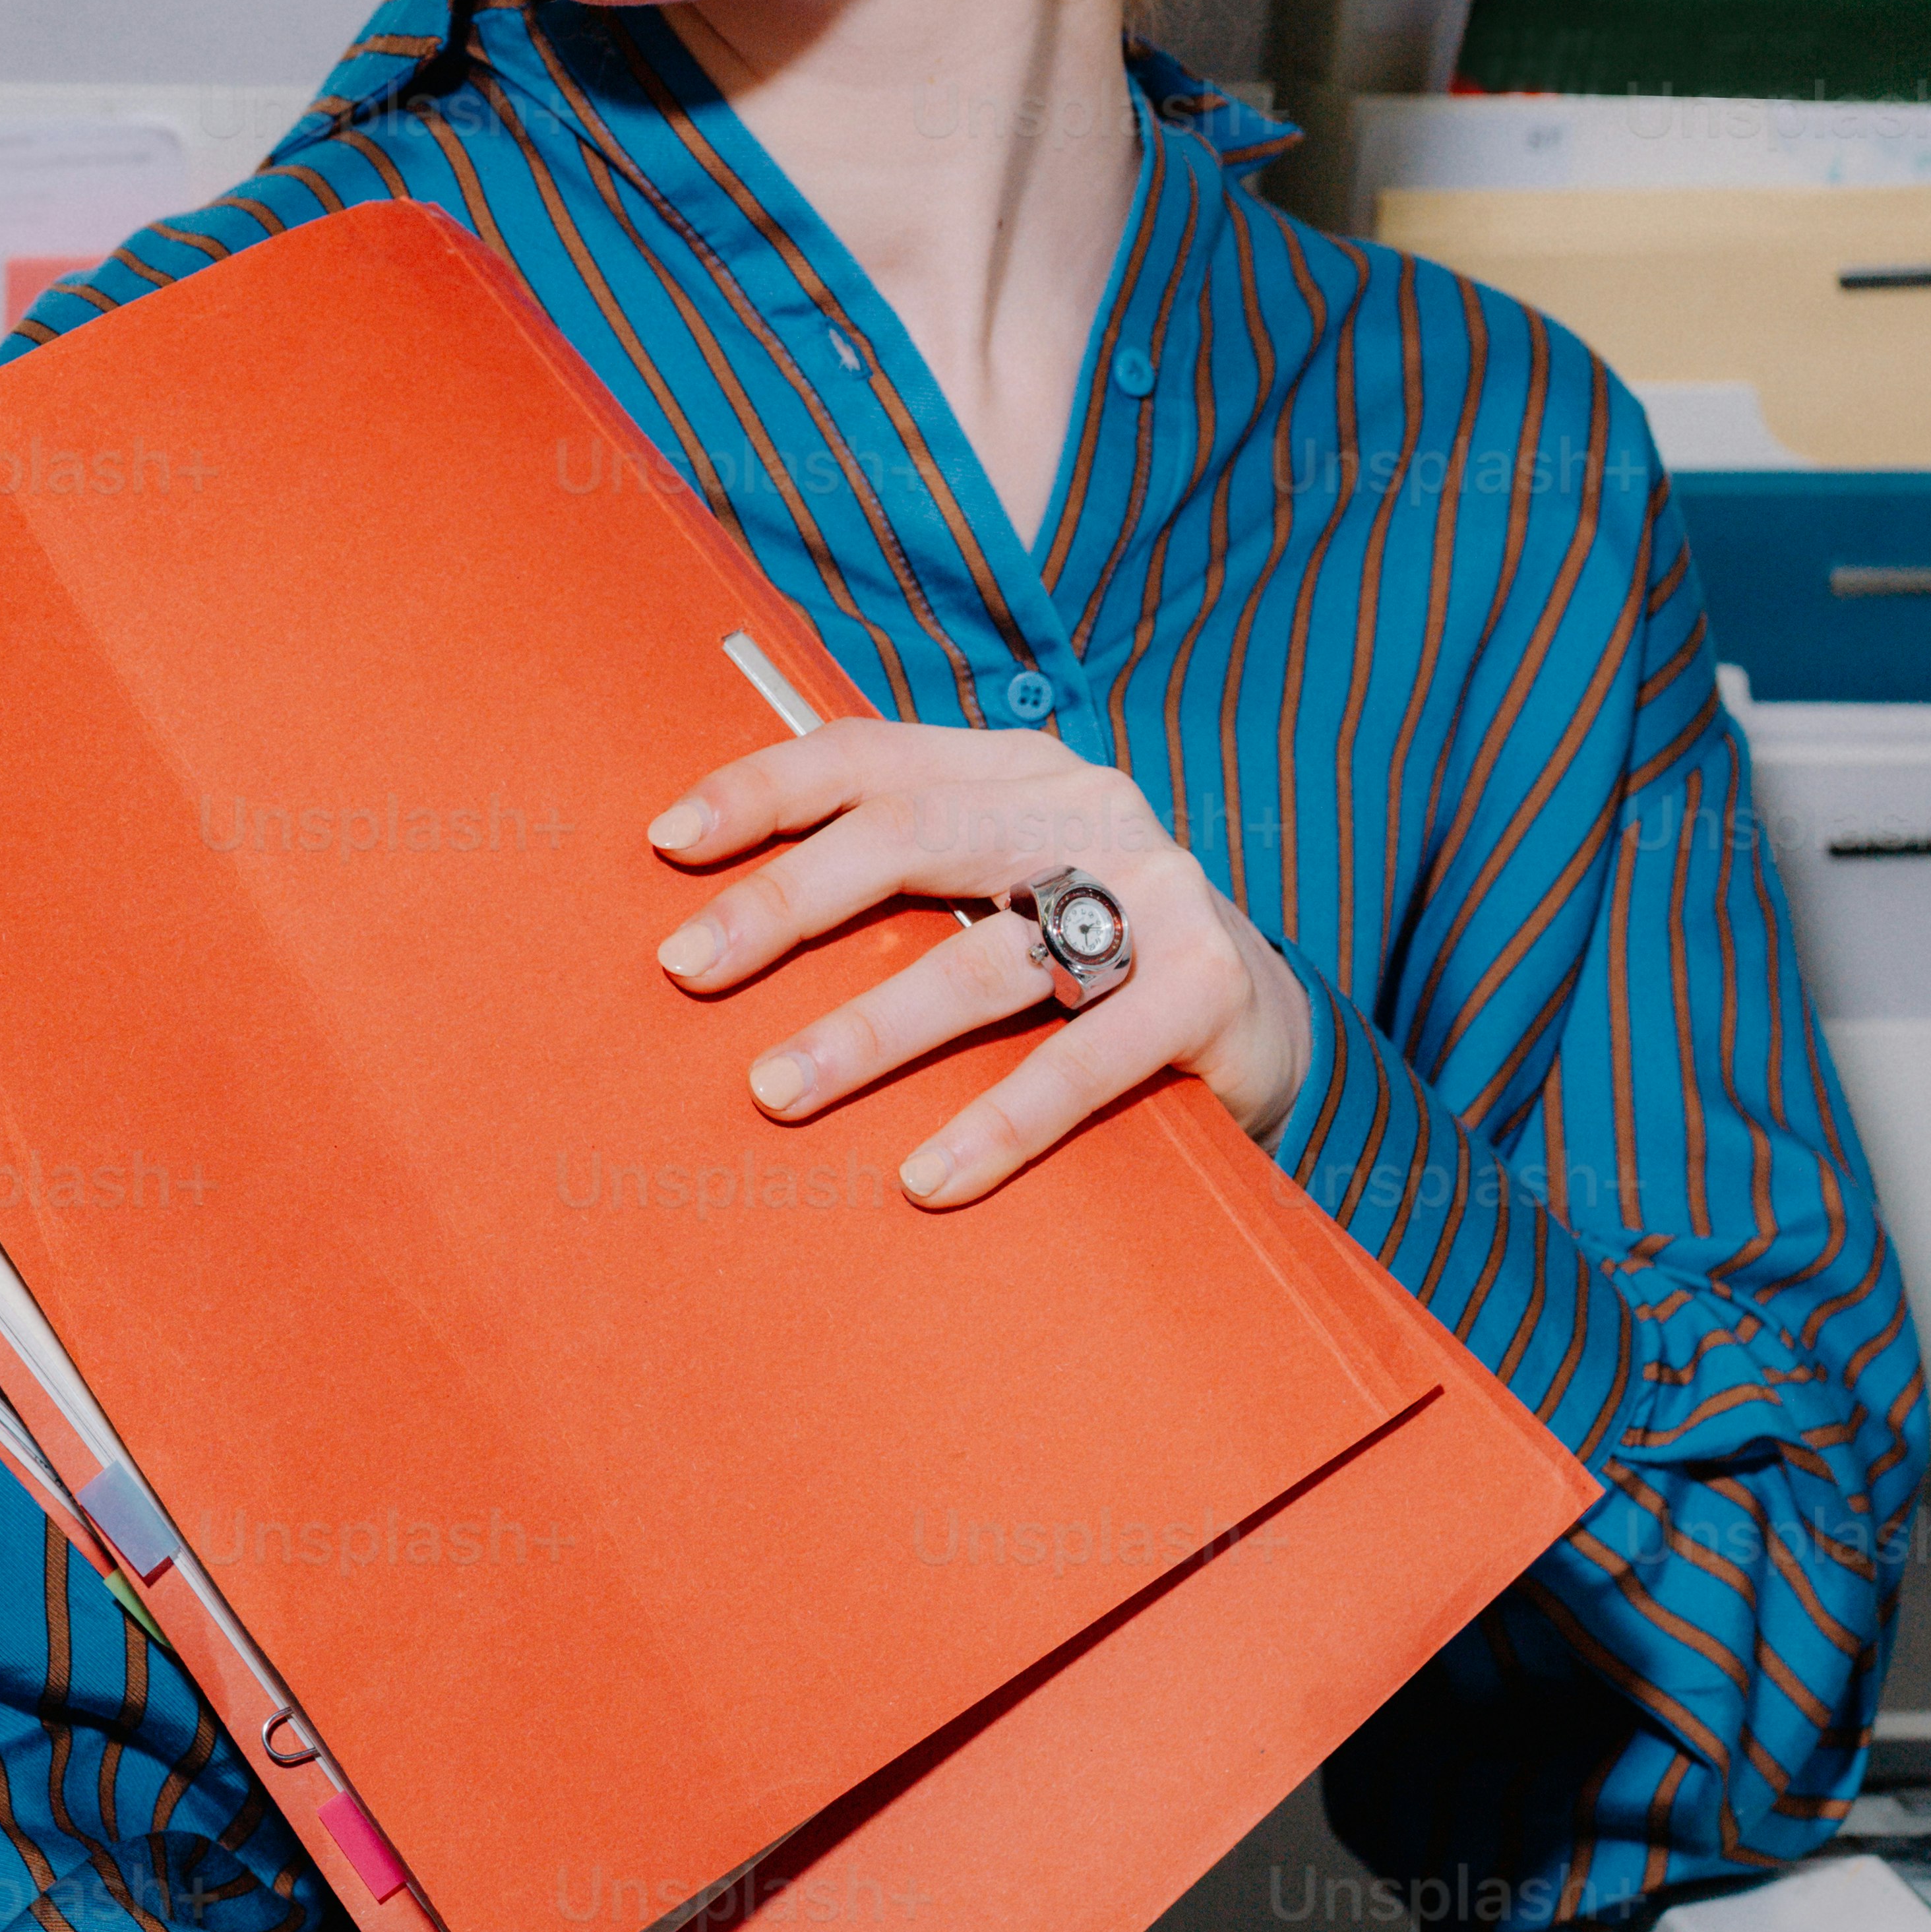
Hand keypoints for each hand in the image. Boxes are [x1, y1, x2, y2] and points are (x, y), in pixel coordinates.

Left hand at [646, 720, 1310, 1204]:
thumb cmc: (1088, 949)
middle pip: (911, 838)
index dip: (765, 790)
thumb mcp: (1001, 877)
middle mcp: (1084, 808)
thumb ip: (904, 869)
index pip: (871, 754)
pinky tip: (928, 1177)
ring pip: (984, 961)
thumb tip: (729, 910)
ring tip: (773, 1089)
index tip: (668, 843)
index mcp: (1015, 768)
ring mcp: (1154, 892)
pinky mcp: (1205, 986)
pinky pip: (1080, 1064)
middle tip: (686, 966)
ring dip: (867, 1032)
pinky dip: (998, 1124)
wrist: (1262, 1014)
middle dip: (787, 903)